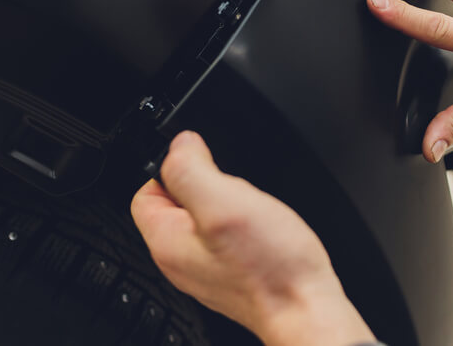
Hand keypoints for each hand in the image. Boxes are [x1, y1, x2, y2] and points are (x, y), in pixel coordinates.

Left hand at [131, 131, 374, 345]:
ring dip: (227, 205)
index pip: (146, 190)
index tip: (202, 165)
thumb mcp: (224, 201)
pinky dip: (242, 225)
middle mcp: (180, 259)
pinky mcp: (231, 272)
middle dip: (206, 186)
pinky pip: (226, 237)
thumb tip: (179, 144)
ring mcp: (206, 268)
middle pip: (177, 202)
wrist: (307, 308)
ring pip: (205, 218)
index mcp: (166, 240)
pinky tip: (259, 229)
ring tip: (250, 212)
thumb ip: (191, 168)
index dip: (172, 167)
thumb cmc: (271, 267)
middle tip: (233, 193)